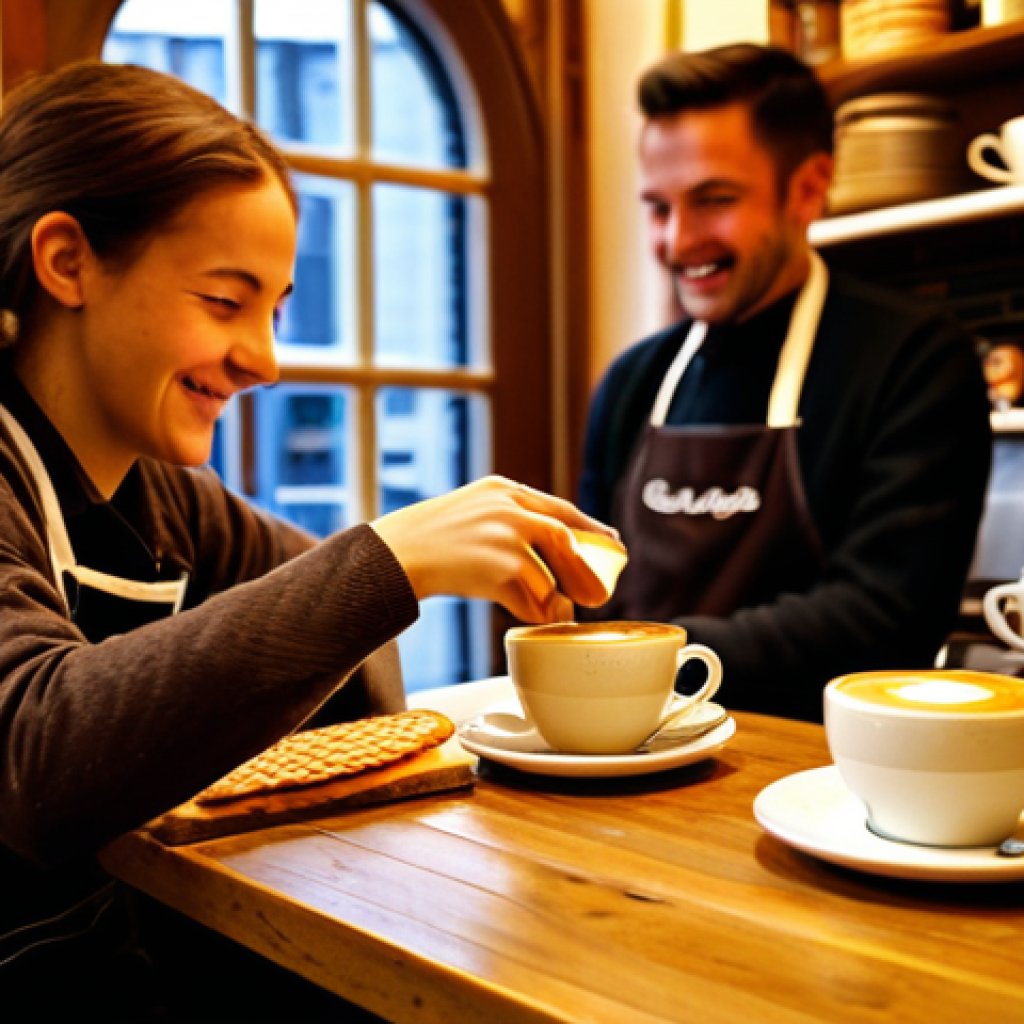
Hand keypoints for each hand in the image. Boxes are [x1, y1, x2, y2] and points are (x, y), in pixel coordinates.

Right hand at [370, 476, 621, 623]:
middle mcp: (508, 507)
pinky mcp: (498, 566)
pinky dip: (536, 612)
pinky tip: (534, 617)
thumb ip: (508, 519)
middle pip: (565, 538)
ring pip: (549, 574)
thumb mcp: (470, 511)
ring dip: (556, 599)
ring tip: (558, 613)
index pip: (560, 508)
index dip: (590, 529)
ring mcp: (504, 535)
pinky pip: (531, 597)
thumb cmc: (428, 539)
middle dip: (585, 569)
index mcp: (504, 489)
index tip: (612, 543)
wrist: (391, 554)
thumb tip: (550, 546)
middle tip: (598, 594)